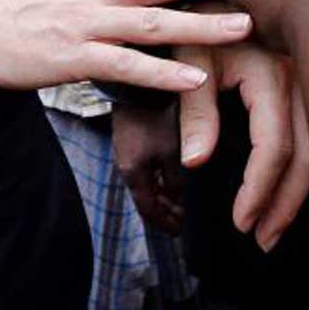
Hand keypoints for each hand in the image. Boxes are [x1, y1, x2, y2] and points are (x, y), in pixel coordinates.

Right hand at [113, 101, 185, 233]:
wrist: (137, 78)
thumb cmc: (156, 113)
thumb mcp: (170, 150)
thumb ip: (176, 180)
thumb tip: (181, 200)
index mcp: (132, 173)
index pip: (148, 210)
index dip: (165, 223)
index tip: (178, 232)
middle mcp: (125, 163)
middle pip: (146, 197)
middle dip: (165, 209)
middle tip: (183, 217)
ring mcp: (126, 147)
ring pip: (147, 180)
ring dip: (164, 190)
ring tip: (181, 195)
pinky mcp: (131, 132)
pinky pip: (145, 163)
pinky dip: (160, 173)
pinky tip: (172, 168)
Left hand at [174, 29, 308, 250]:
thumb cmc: (199, 11)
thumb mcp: (189, 52)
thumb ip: (196, 108)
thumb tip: (197, 162)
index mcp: (272, 73)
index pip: (274, 146)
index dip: (259, 189)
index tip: (241, 222)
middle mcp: (301, 78)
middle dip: (287, 203)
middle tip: (264, 240)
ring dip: (300, 189)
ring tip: (275, 226)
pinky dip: (306, 165)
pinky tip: (289, 187)